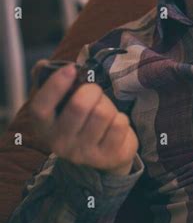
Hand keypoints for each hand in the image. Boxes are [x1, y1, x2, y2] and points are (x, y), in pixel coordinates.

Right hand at [29, 61, 138, 175]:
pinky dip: (121, 119)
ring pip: (102, 113)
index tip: (71, 68)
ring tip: (104, 112)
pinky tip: (114, 126)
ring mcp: (83, 153)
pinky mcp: (106, 157)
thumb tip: (43, 65)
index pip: (41, 108)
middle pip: (79, 105)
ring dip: (108, 106)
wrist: (104, 151)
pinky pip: (119, 124)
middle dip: (92, 90)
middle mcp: (59, 143)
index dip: (55, 86)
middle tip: (94, 93)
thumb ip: (50, 82)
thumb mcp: (64, 103)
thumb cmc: (83, 118)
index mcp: (44, 127)